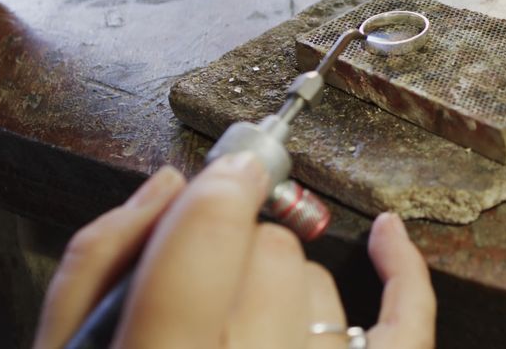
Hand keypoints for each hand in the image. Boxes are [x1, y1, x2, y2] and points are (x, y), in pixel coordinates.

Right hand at [34, 155, 436, 347]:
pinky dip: (404, 275)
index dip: (218, 191)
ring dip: (283, 288)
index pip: (203, 246)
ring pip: (318, 281)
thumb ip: (98, 271)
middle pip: (266, 251)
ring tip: (242, 337)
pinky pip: (407, 326)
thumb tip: (167, 188)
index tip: (225, 173)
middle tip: (209, 290)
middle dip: (236, 251)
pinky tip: (390, 240)